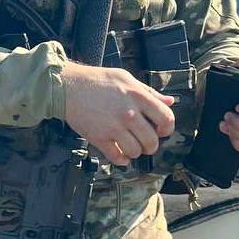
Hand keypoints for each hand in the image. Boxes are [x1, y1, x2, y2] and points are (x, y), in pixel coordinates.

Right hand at [61, 62, 175, 165]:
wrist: (68, 86)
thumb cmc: (97, 80)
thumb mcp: (126, 78)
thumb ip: (149, 92)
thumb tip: (170, 101)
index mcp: (138, 96)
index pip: (166, 118)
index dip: (167, 128)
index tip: (160, 130)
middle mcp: (129, 113)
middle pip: (152, 141)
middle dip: (150, 146)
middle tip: (144, 142)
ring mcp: (114, 127)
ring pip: (135, 152)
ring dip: (135, 152)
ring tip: (129, 146)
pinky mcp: (99, 138)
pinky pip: (117, 157)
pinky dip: (121, 160)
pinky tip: (119, 154)